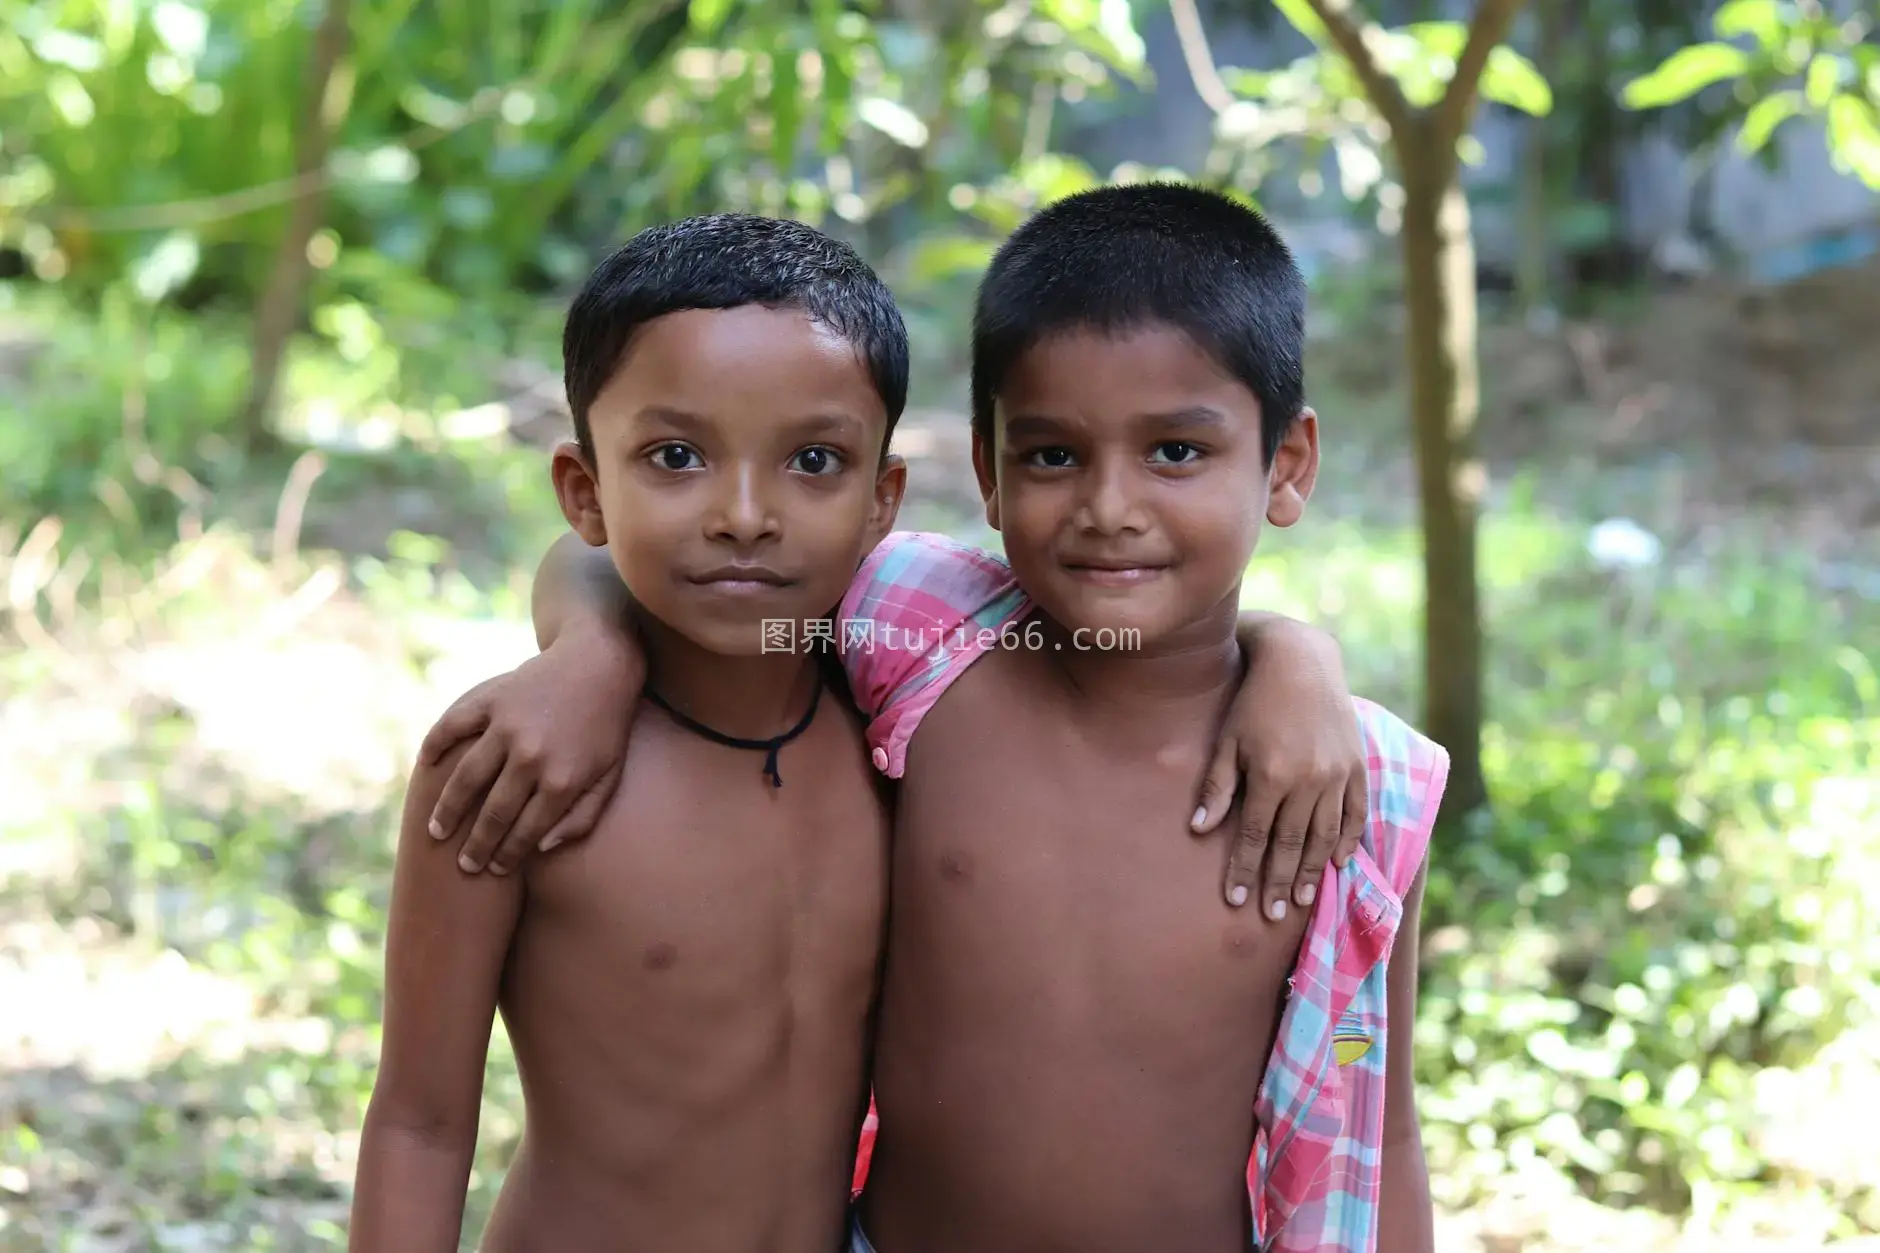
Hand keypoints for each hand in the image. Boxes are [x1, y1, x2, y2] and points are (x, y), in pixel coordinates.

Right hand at [416, 625, 643, 873]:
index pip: (526, 832)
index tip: (494, 871)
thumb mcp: (608, 777)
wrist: (599, 664)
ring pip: (466, 778)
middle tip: (463, 865)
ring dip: (448, 809)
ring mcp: (508, 726)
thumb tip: (541, 848)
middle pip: (493, 813)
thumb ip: (581, 818)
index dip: (507, 856)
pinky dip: (435, 746)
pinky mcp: (492, 699)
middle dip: (476, 845)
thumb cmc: (606, 728)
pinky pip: (453, 726)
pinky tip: (426, 767)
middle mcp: (532, 756)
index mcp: (563, 780)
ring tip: (437, 831)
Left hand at [1192, 626, 1366, 917]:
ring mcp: (1339, 774)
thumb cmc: (1253, 701)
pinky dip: (1349, 840)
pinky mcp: (1357, 765)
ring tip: (1304, 901)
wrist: (1301, 661)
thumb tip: (1198, 829)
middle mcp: (1310, 780)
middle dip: (1280, 882)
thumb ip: (1217, 787)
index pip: (1255, 836)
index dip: (1243, 869)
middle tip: (1271, 913)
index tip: (1234, 900)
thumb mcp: (1227, 740)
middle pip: (1292, 844)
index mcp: (1272, 775)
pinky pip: (1357, 813)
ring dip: (1314, 871)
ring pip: (1326, 835)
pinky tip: (1340, 863)